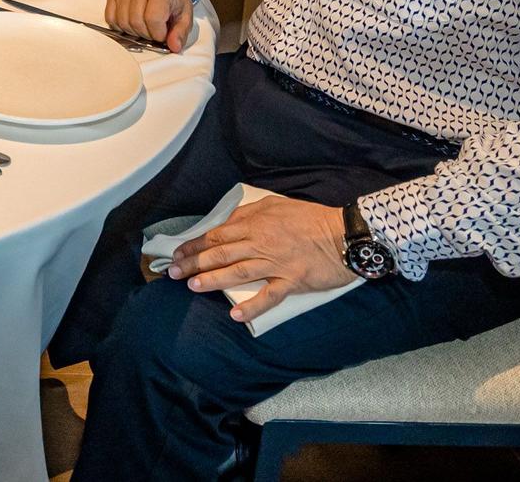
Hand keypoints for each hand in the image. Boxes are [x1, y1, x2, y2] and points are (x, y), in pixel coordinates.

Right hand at [104, 0, 193, 50]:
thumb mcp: (185, 15)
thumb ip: (180, 32)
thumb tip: (174, 46)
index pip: (153, 19)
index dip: (158, 34)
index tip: (162, 35)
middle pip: (136, 22)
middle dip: (146, 34)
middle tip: (154, 31)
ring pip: (122, 22)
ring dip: (133, 32)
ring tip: (143, 26)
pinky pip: (110, 18)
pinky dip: (120, 26)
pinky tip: (131, 23)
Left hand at [166, 194, 352, 323]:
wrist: (345, 233)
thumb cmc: (311, 218)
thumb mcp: (276, 205)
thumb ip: (249, 213)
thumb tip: (227, 222)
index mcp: (256, 223)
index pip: (216, 235)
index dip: (194, 245)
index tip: (177, 253)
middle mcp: (261, 243)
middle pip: (220, 253)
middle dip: (194, 263)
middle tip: (174, 273)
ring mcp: (276, 263)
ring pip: (237, 272)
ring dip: (213, 280)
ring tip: (193, 287)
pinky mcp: (292, 281)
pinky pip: (269, 296)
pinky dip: (252, 306)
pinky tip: (235, 315)